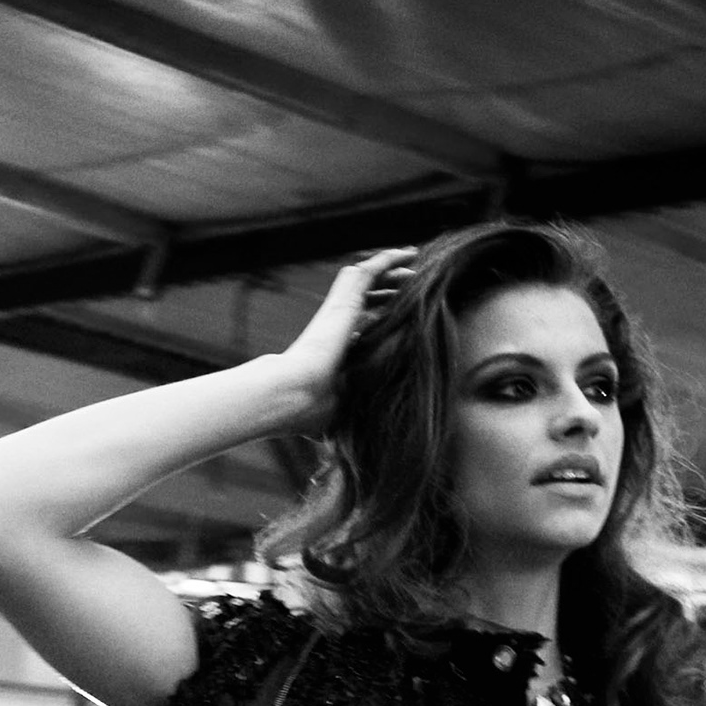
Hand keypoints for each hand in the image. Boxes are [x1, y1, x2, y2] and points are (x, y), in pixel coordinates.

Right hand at [264, 249, 415, 426]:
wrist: (293, 395)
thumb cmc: (311, 412)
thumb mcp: (340, 416)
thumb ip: (346, 423)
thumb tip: (345, 453)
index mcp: (336, 350)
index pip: (361, 327)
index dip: (378, 319)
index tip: (397, 320)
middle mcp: (337, 326)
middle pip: (365, 300)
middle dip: (387, 292)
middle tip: (410, 286)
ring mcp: (339, 310)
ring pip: (367, 279)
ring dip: (390, 270)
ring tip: (412, 263)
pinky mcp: (344, 300)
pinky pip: (370, 269)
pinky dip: (389, 258)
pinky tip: (409, 252)